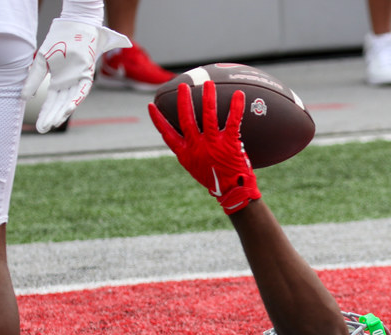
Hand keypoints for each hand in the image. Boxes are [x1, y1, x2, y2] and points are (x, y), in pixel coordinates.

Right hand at [21, 19, 129, 133]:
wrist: (73, 28)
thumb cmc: (58, 43)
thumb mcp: (41, 62)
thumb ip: (33, 80)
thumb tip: (22, 98)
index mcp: (58, 83)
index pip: (50, 103)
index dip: (44, 114)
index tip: (38, 127)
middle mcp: (68, 85)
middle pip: (59, 105)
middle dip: (51, 117)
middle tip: (43, 129)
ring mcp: (78, 81)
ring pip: (70, 101)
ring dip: (62, 112)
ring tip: (54, 123)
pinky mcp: (86, 76)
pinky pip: (82, 91)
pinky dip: (76, 99)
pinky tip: (69, 108)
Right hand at [148, 81, 261, 214]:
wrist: (233, 194)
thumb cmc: (217, 181)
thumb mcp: (198, 168)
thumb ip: (193, 154)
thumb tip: (192, 141)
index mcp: (186, 153)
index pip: (167, 134)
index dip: (158, 120)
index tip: (151, 106)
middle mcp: (197, 146)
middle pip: (186, 118)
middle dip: (183, 101)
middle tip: (183, 86)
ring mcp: (213, 144)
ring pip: (208, 115)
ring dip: (208, 97)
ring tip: (208, 83)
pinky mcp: (229, 143)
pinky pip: (233, 121)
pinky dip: (236, 107)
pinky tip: (239, 95)